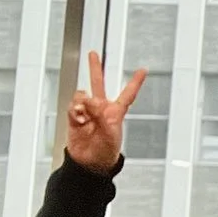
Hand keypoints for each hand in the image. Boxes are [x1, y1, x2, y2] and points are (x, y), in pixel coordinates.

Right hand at [66, 51, 145, 174]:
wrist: (89, 162)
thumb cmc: (106, 151)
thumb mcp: (110, 134)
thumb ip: (101, 115)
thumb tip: (89, 101)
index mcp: (115, 112)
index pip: (128, 94)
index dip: (136, 82)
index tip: (144, 69)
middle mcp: (101, 109)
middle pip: (98, 84)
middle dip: (95, 68)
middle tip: (93, 54)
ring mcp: (87, 111)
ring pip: (82, 95)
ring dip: (83, 102)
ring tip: (85, 115)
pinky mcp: (74, 117)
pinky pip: (73, 106)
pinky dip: (75, 110)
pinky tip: (79, 119)